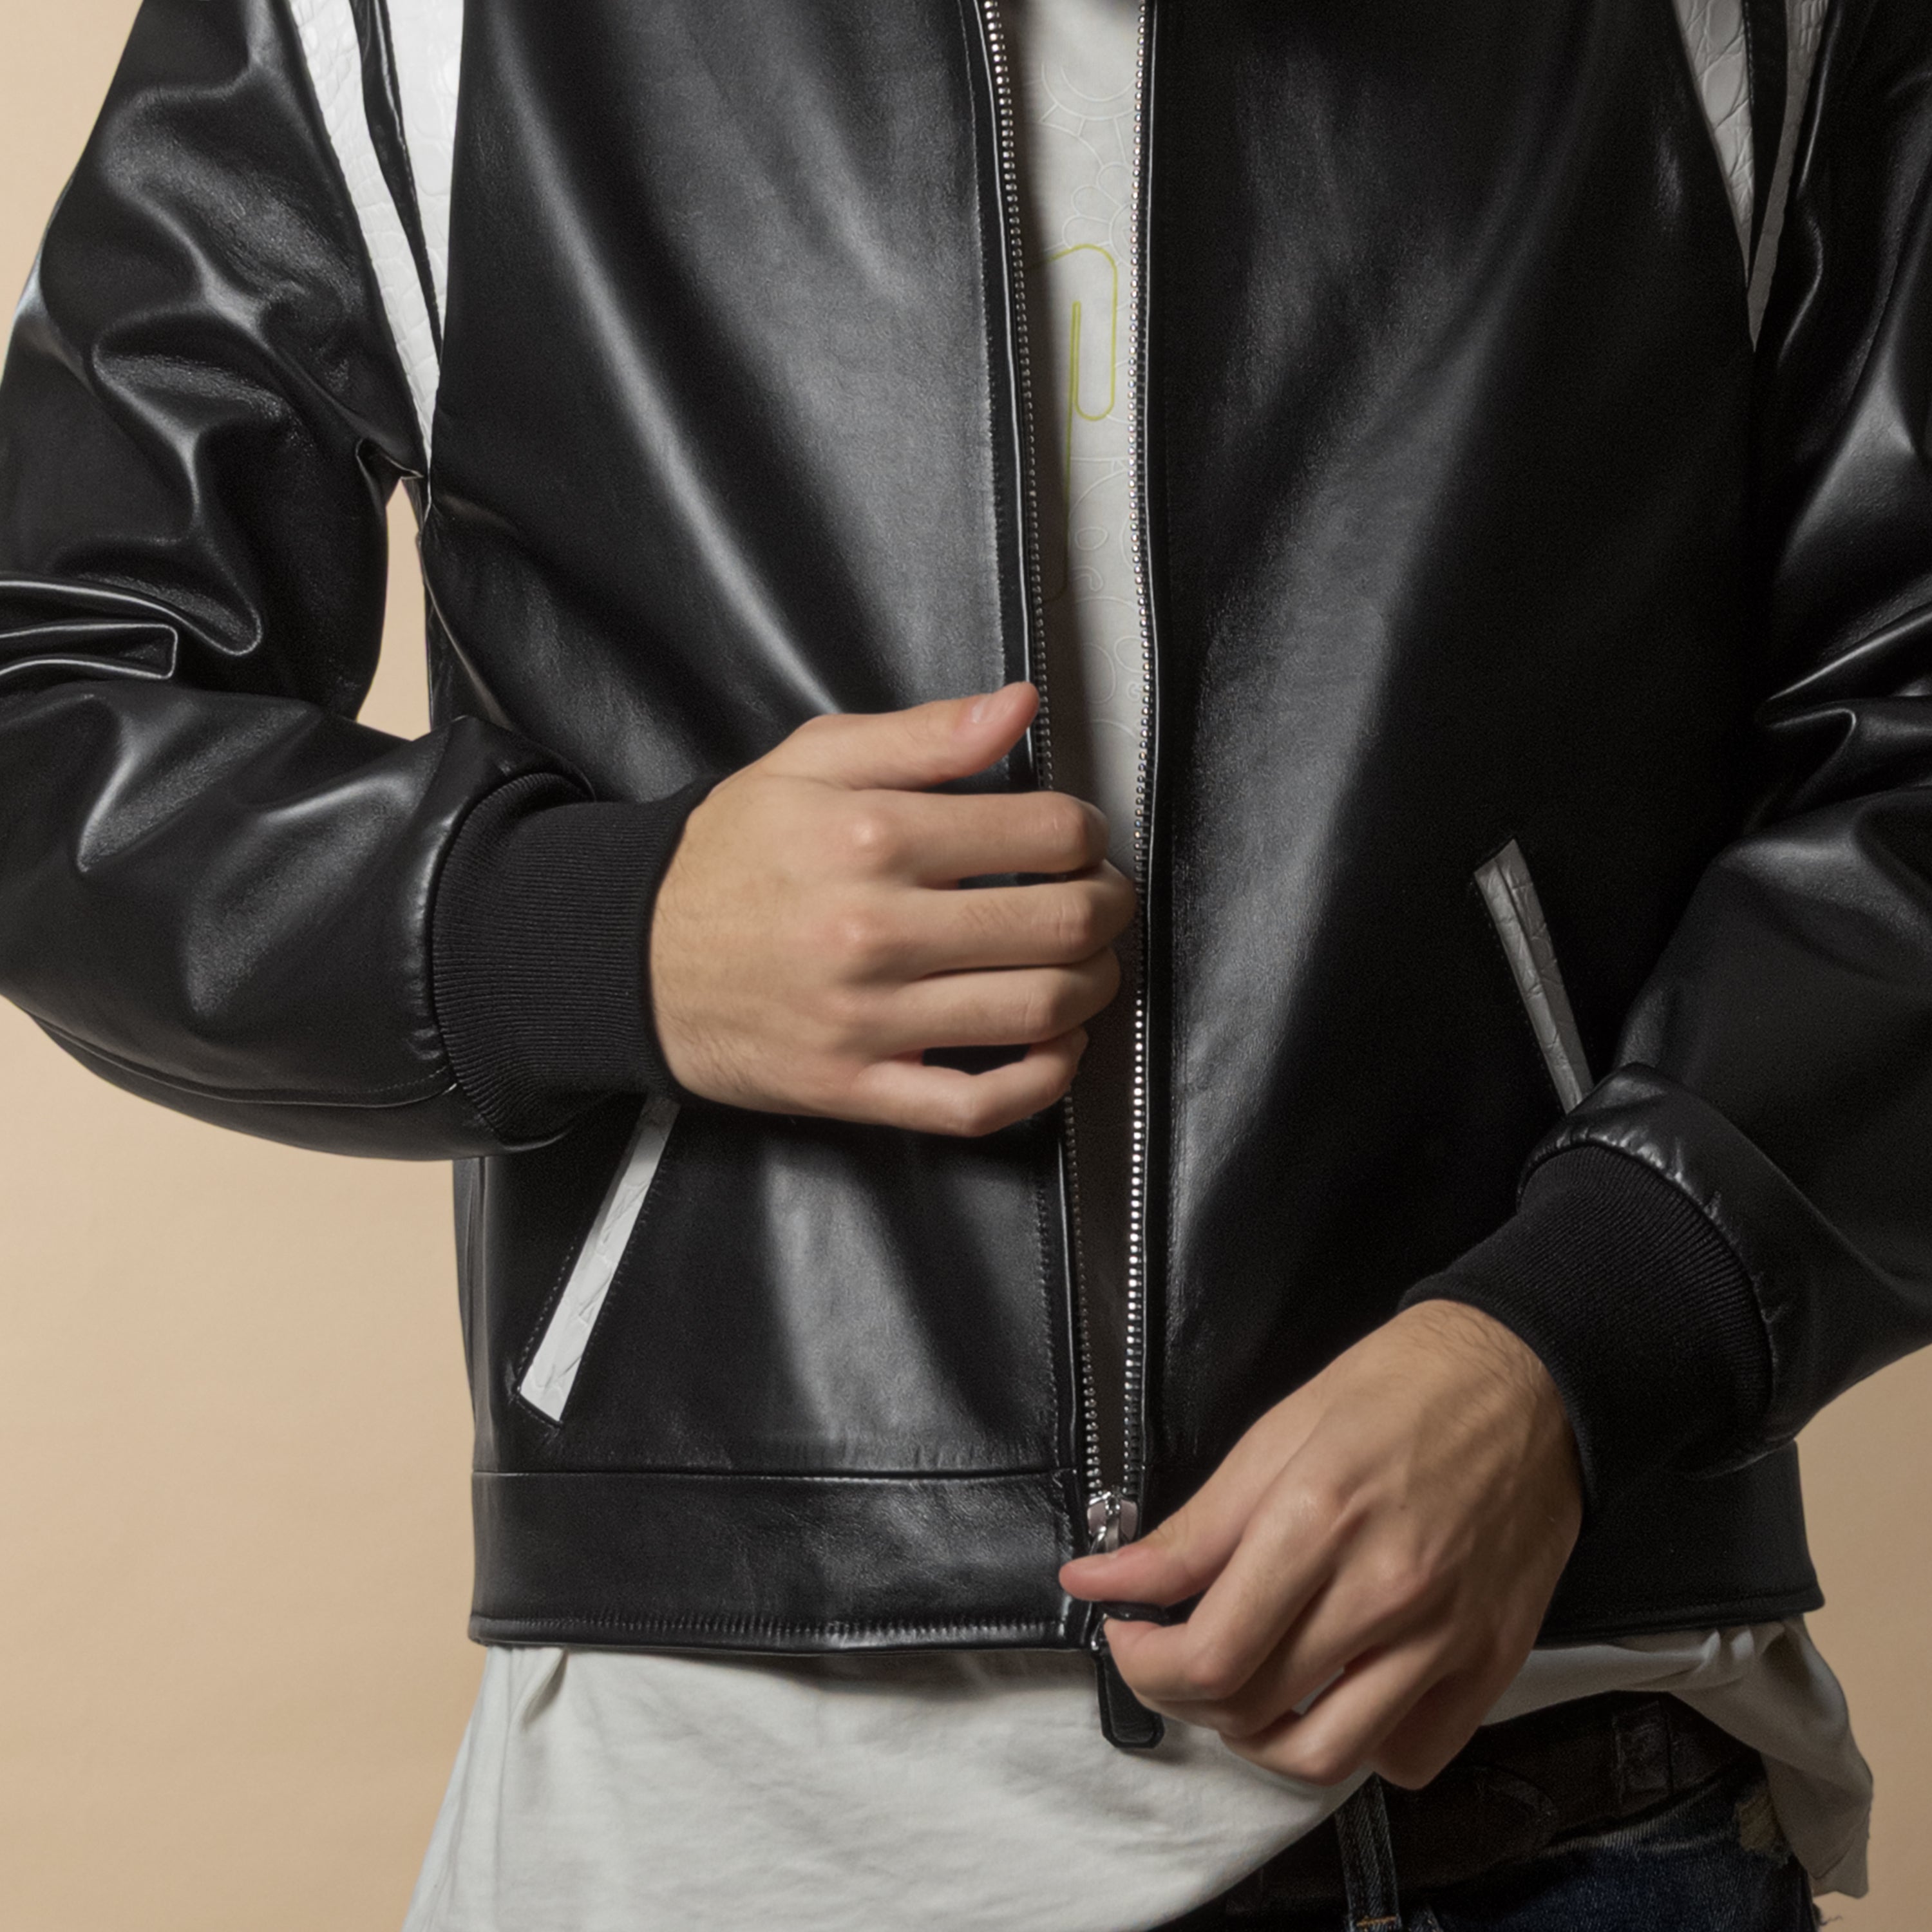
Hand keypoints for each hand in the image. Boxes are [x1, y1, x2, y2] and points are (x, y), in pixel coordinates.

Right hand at [650, 683, 1134, 1134]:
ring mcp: (867, 1020)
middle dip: (1108, 909)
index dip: (1088, 834)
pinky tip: (1059, 1047)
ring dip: (1093, 987)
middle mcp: (873, 931)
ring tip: (1088, 964)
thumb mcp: (810, 763)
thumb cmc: (728, 856)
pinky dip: (1043, 1080)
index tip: (1081, 839)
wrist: (628, 958)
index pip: (1045, 835)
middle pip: (1060, 925)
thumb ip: (923, 735)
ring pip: (1037, 1011)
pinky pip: (978, 1104)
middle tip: (1104, 899)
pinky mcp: (856, 1088)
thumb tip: (1021, 704)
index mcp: (870, 838)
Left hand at [1061, 1300, 1581, 1788]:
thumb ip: (1191, 1530)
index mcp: (1318, 1521)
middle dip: (1186, 1693)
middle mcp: (1386, 1592)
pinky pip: (1408, 1757)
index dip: (1145, 1663)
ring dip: (1260, 1738)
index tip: (1128, 1633)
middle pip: (1253, 1709)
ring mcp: (1446, 1638)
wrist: (1526, 1381)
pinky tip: (1335, 1691)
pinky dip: (1357, 1746)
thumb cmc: (1399, 1391)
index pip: (1210, 1655)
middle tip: (1176, 1651)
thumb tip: (1100, 1579)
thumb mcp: (1276, 1436)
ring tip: (1246, 1685)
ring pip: (1326, 1757)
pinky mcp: (1491, 1663)